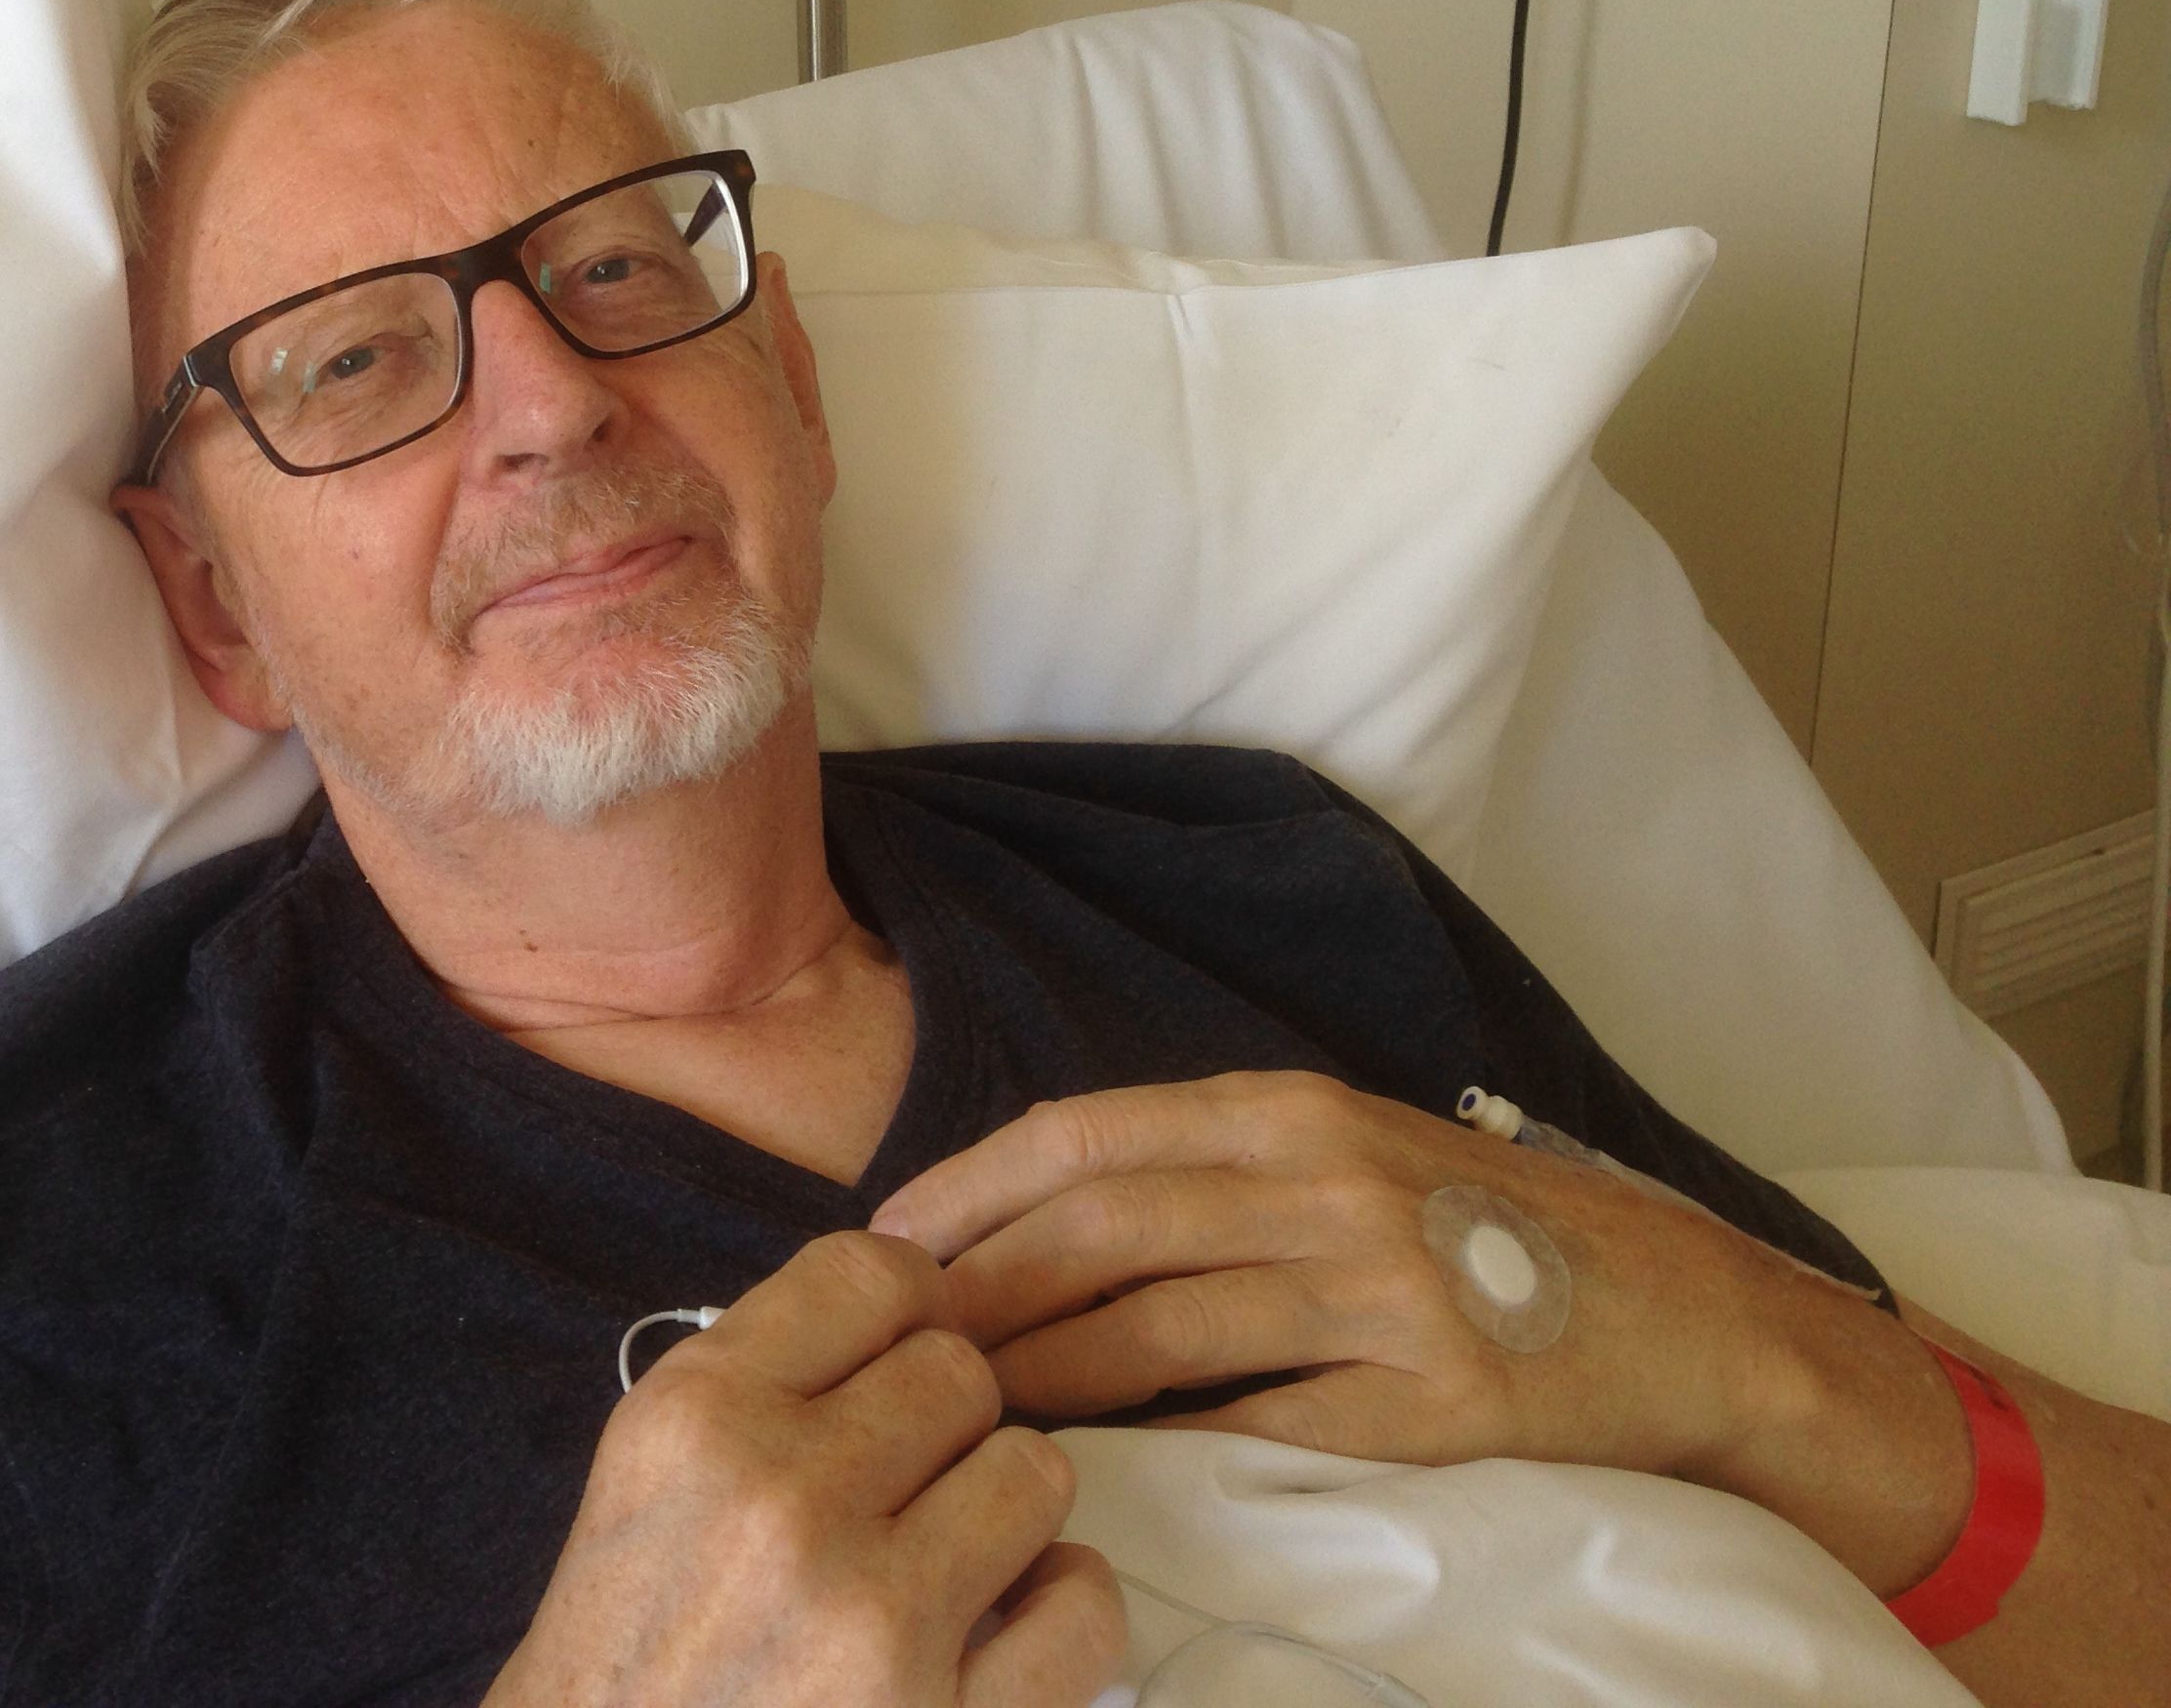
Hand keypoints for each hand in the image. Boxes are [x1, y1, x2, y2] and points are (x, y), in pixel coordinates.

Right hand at [483, 1228, 1127, 1707]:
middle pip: (958, 1371)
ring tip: (950, 1557)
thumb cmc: (628, 1649)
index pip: (866, 1274)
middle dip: (944, 1425)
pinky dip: (1061, 1612)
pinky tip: (1006, 1627)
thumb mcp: (647, 1475)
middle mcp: (781, 1497)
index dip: (907, 1307)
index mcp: (698, 1418)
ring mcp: (868, 1614)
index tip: (900, 1355)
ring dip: (1003, 1512)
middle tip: (905, 1487)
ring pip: (1033, 1470)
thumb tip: (908, 1310)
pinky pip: (1080, 1609)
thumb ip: (761, 1381)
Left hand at [867, 1069, 1968, 1588]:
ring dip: (1040, 1370)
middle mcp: (1326, 1184)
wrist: (1687, 1317)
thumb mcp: (1354, 1151)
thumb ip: (1220, 1165)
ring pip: (1155, 1327)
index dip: (971, 1184)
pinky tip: (1094, 1466)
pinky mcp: (1427, 1401)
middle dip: (977, 1285)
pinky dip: (1161, 1444)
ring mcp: (1380, 1291)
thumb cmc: (1492, 1230)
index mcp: (1294, 1111)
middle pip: (1099, 1228)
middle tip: (894, 1341)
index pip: (1086, 1135)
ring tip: (961, 1406)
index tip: (888, 1238)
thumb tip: (1054, 1208)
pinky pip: (1256, 1424)